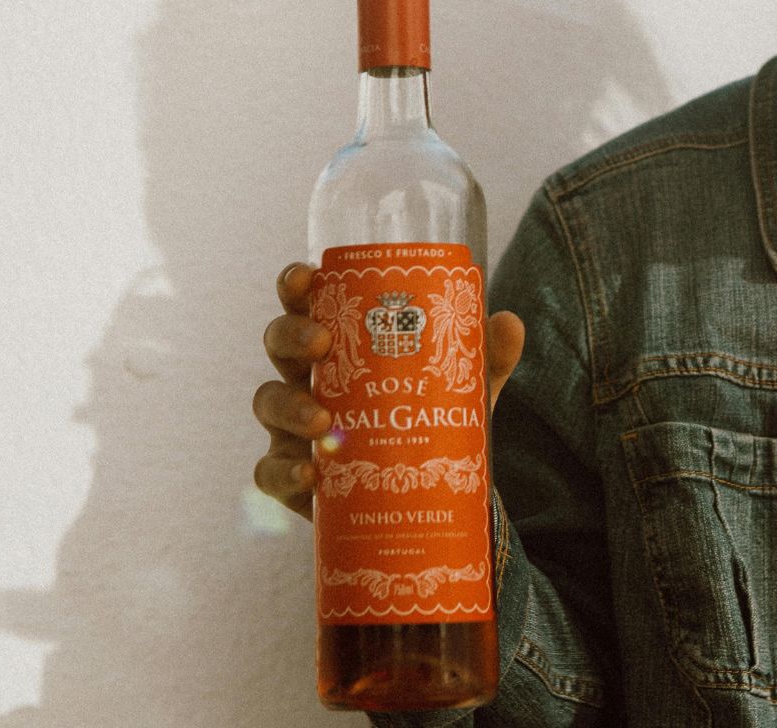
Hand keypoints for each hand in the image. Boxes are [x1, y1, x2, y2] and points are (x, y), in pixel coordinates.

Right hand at [252, 261, 524, 520]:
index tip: (306, 277)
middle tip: (322, 344)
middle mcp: (308, 378)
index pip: (306, 303)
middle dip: (292, 336)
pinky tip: (308, 472)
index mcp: (341, 344)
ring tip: (322, 420)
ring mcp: (294, 427)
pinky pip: (269, 471)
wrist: (426, 499)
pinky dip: (282, 471)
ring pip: (268, 402)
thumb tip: (508, 322)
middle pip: (279, 343)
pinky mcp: (293, 477)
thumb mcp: (462, 390)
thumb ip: (485, 358)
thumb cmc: (428, 422)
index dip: (295, 285)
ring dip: (289, 406)